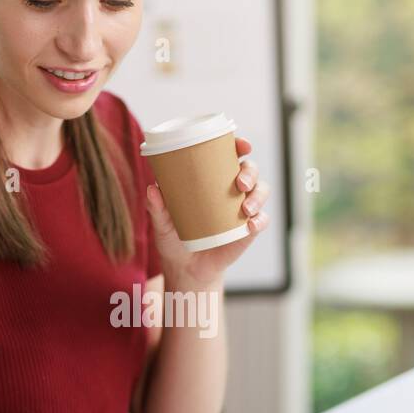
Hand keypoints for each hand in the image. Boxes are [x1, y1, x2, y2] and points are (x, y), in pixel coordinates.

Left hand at [145, 135, 269, 287]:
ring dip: (258, 196)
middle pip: (250, 170)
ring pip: (261, 191)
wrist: (185, 267)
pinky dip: (260, 221)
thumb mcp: (162, 223)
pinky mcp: (248, 229)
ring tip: (246, 208)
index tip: (242, 145)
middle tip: (240, 183)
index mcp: (212, 178)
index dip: (240, 145)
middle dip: (250, 171)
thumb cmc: (173, 237)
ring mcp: (242, 209)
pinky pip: (261, 220)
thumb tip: (151, 189)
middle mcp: (231, 189)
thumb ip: (156, 207)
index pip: (230, 154)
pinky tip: (250, 226)